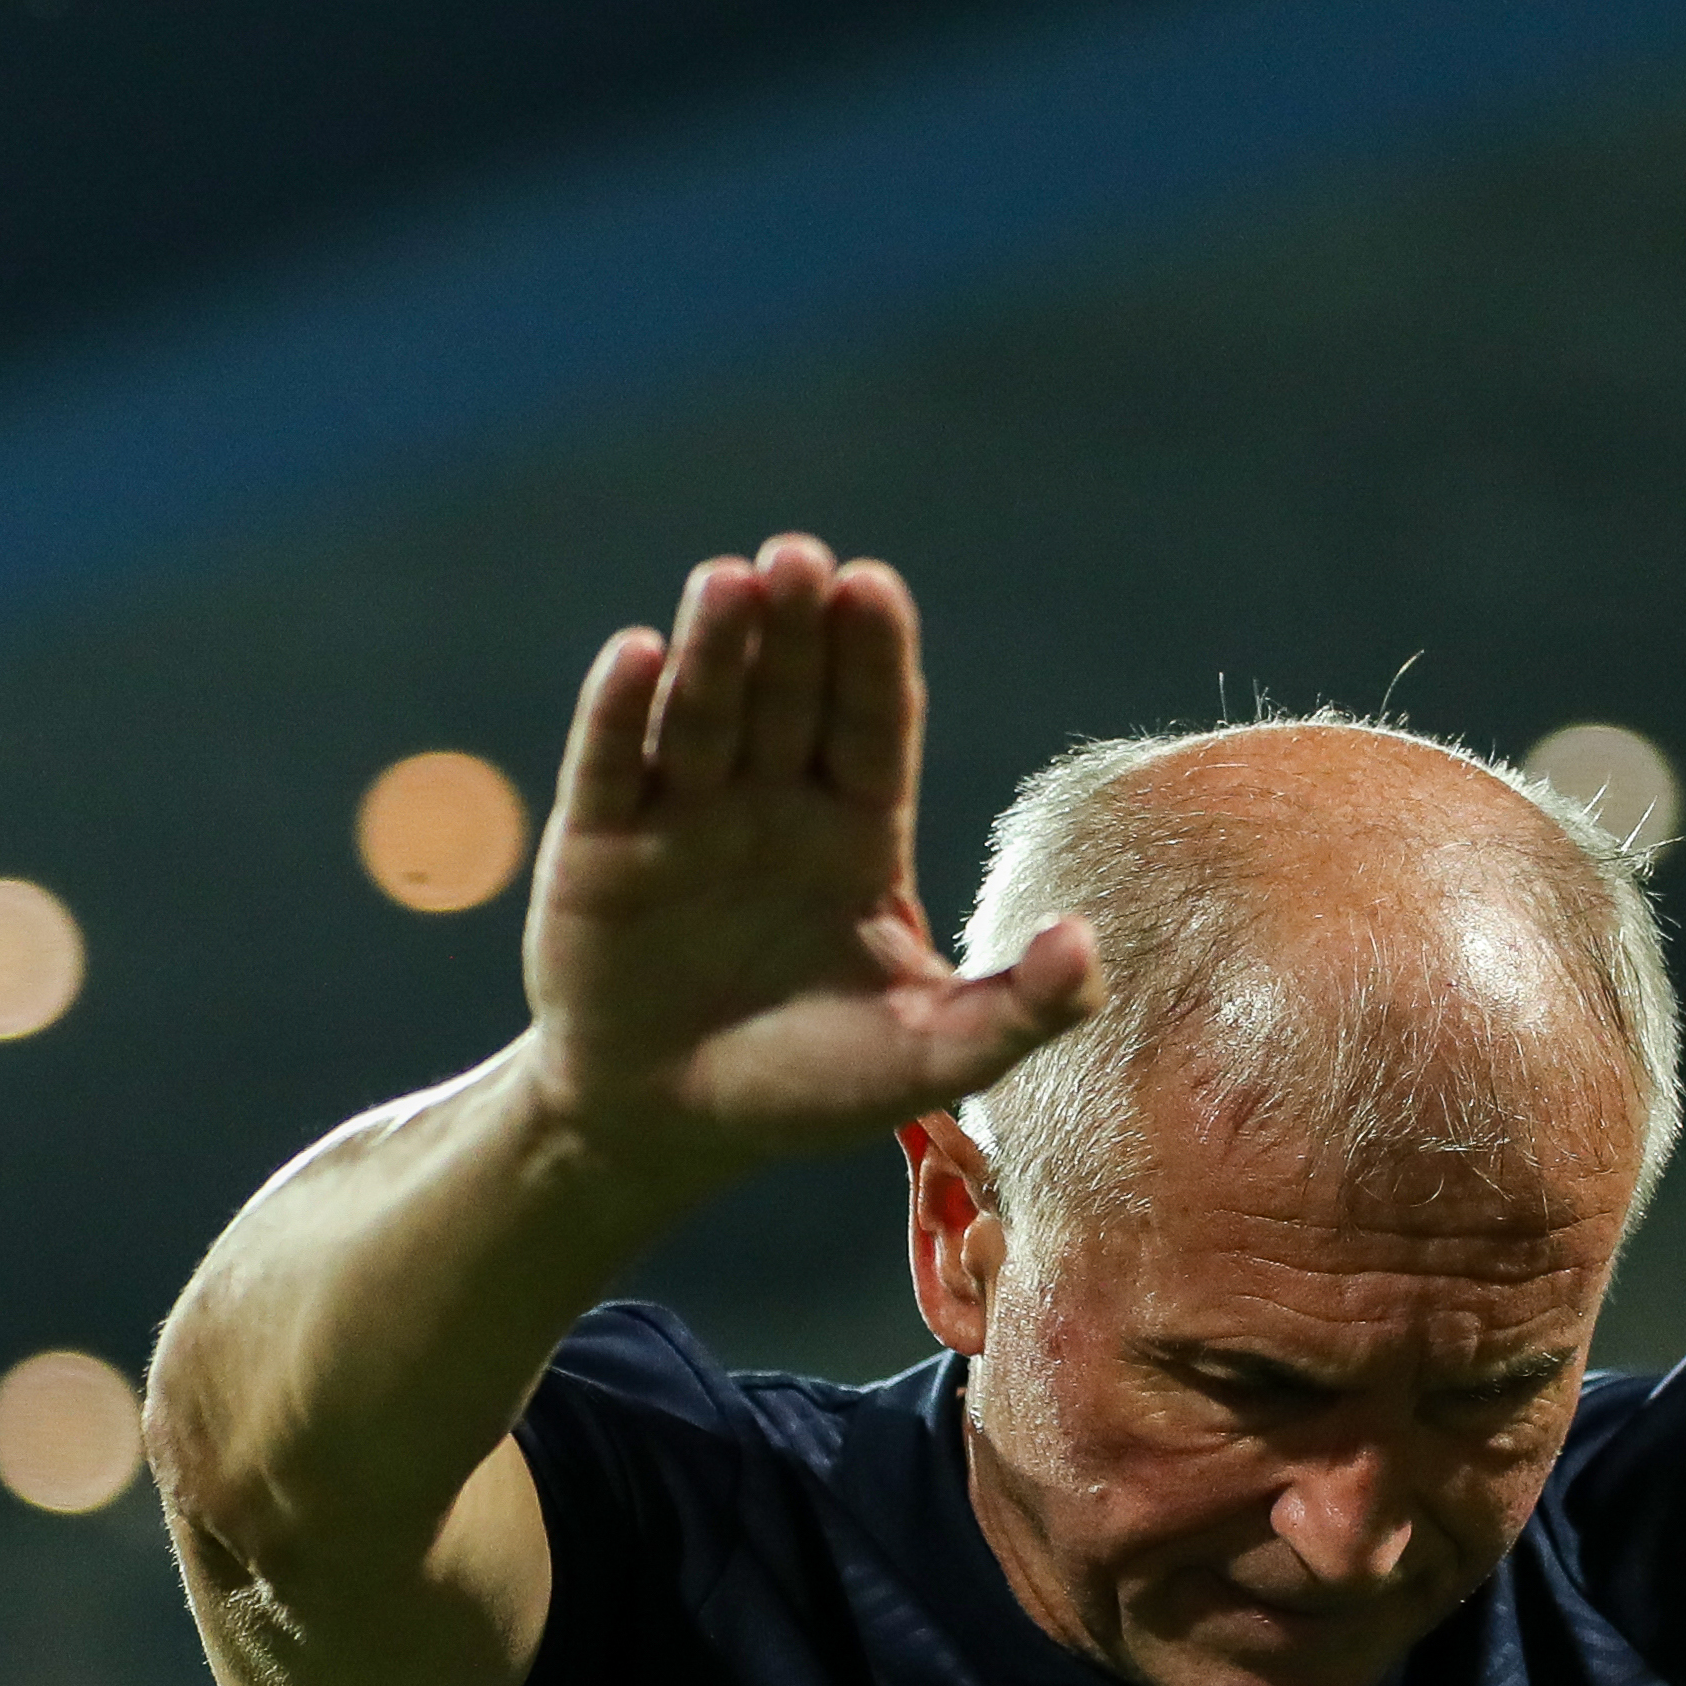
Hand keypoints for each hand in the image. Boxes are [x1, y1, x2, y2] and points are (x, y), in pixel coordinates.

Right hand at [517, 536, 1098, 1187]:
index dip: (873, 658)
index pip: (874, 725)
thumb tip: (1087, 949)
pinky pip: (611, 766)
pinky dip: (619, 712)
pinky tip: (636, 655)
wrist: (669, 1127)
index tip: (874, 587)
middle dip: (797, 629)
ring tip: (728, 581)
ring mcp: (682, 814)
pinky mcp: (599, 846)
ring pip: (704, 712)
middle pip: (790, 697)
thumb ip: (1018, 1010)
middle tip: (801, 558)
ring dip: (716, 647)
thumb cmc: (808, 1088)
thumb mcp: (927, 1057)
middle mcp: (772, 800)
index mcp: (858, 829)